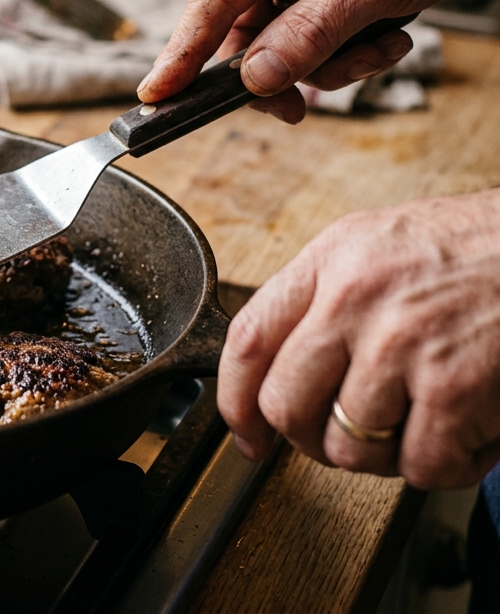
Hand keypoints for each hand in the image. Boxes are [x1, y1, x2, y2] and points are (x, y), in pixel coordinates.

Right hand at [138, 0, 499, 122]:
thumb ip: (310, 33)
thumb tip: (256, 77)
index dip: (181, 52)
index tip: (155, 94)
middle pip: (245, 29)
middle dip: (281, 69)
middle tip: (300, 108)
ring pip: (283, 41)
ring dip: (328, 62)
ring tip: (378, 48)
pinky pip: (315, 35)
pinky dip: (348, 50)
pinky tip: (387, 36)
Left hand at [220, 191, 499, 488]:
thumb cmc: (484, 248)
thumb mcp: (382, 244)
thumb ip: (327, 297)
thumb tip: (285, 367)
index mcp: (331, 260)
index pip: (248, 340)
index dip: (235, 401)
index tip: (245, 433)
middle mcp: (354, 299)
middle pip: (286, 405)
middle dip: (311, 439)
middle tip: (347, 437)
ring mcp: (400, 344)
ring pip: (349, 448)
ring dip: (387, 455)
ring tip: (424, 423)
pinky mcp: (453, 387)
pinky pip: (421, 466)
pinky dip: (448, 465)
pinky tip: (469, 432)